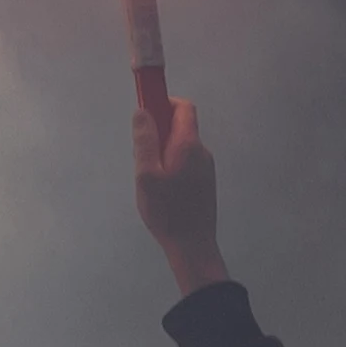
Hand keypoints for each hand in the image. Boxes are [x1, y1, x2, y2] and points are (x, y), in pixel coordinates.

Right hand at [133, 96, 228, 294]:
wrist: (193, 245)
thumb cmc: (167, 211)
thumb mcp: (146, 175)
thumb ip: (144, 141)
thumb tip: (142, 111)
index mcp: (188, 145)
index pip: (183, 107)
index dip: (164, 101)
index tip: (145, 110)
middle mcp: (201, 151)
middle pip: (179, 127)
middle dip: (157, 132)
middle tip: (139, 158)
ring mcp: (205, 167)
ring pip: (180, 147)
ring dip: (161, 152)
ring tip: (148, 181)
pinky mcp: (204, 182)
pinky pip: (184, 162)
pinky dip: (169, 166)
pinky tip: (160, 191)